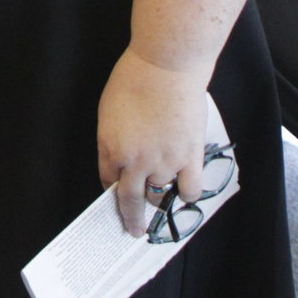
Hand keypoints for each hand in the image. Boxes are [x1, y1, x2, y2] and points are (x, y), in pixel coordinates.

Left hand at [96, 45, 209, 234]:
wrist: (165, 67)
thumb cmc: (134, 79)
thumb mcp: (108, 109)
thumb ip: (113, 138)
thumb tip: (120, 157)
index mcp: (110, 147)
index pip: (107, 181)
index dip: (112, 191)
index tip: (116, 199)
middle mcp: (134, 161)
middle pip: (131, 201)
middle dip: (132, 219)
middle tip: (134, 230)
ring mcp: (163, 162)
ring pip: (161, 196)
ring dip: (161, 197)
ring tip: (164, 196)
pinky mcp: (189, 158)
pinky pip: (190, 191)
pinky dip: (187, 195)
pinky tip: (186, 190)